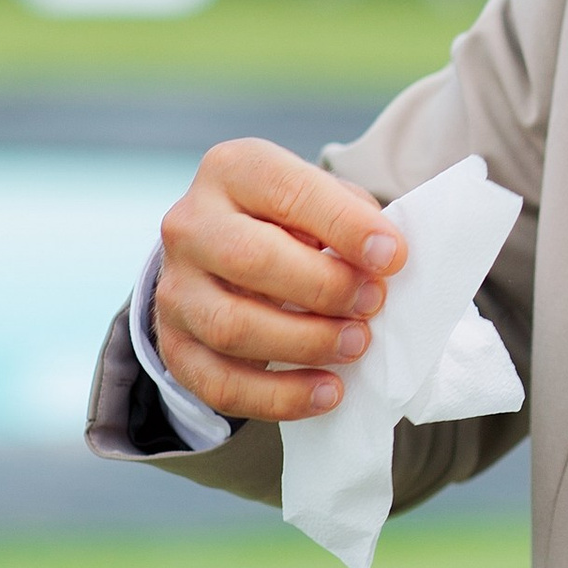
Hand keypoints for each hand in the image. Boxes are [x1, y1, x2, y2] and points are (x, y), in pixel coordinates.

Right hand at [152, 139, 406, 424]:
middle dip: (324, 287)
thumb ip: (351, 219)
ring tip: (356, 346)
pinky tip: (328, 393)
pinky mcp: (176, 347)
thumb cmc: (293, 224)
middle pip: (250, 259)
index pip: (287, 192)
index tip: (392, 257)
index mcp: (232, 171)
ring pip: (232, 326)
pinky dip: (280, 397)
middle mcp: (190, 225)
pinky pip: (221, 384)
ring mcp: (175, 289)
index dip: (344, 226)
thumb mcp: (321, 200)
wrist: (226, 258)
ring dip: (305, 343)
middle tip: (373, 304)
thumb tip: (384, 261)